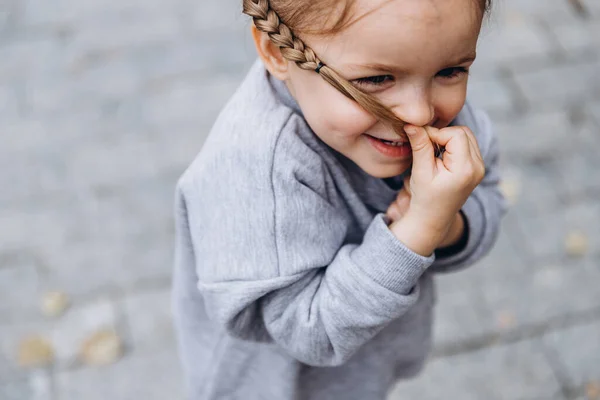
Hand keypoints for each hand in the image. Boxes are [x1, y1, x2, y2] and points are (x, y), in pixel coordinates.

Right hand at [389, 125, 484, 255]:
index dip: (436, 134)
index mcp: (466, 169)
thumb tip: (412, 124)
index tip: (420, 142)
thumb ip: (420, 146)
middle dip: (443, 135)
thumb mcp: (420, 172)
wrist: (433, 219)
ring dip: (448, 139)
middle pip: (463, 132)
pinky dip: (452, 145)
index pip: (455, 134)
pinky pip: (467, 145)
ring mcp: (480, 167)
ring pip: (466, 136)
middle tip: (426, 148)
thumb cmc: (425, 199)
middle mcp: (478, 167)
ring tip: (433, 154)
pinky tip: (440, 157)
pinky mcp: (477, 167)